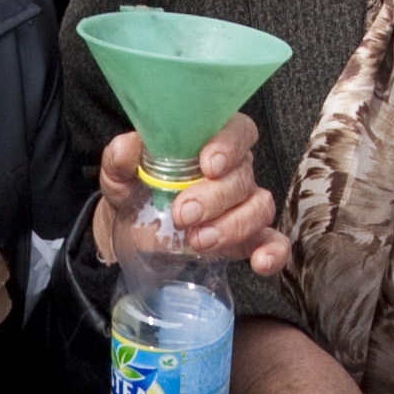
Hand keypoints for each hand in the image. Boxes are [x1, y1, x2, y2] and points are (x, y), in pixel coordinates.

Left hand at [88, 114, 282, 274]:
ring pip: (259, 207)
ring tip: (199, 241)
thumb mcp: (120, 173)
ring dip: (234, 225)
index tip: (208, 165)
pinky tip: (260, 262)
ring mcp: (243, 206)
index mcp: (210, 143)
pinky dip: (273, 252)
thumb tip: (126, 148)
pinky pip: (273, 242)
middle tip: (183, 214)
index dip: (230, 144)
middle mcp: (234, 171)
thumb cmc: (136, 190)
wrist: (132, 230)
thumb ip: (121, 159)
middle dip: (215, 197)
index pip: (237, 130)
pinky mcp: (247, 239)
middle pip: (243, 176)